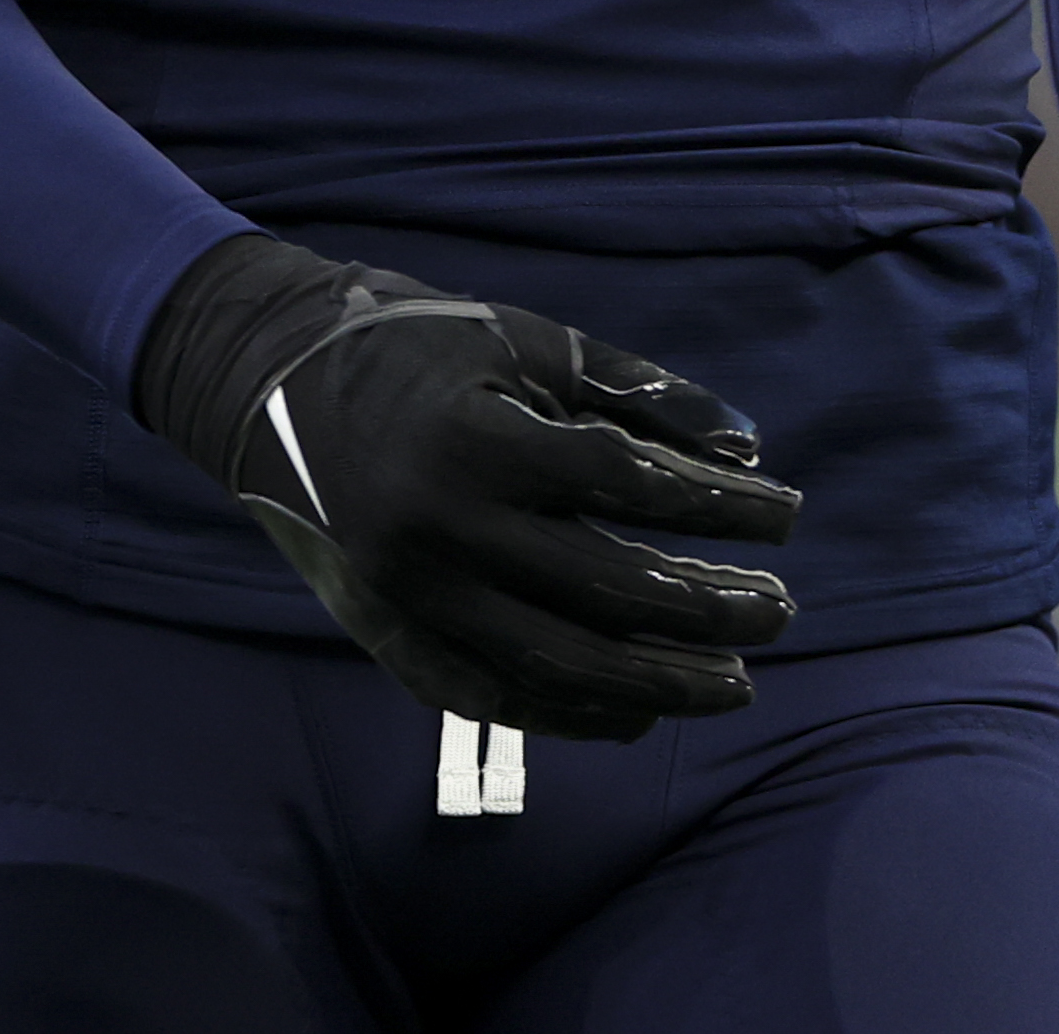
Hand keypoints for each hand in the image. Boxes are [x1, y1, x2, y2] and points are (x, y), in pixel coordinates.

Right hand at [132, 232, 800, 737]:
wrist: (268, 385)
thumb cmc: (417, 348)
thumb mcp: (529, 342)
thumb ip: (636, 393)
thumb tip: (745, 446)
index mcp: (478, 447)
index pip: (630, 489)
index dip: (720, 506)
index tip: (790, 514)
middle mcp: (441, 536)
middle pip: (603, 591)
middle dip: (706, 609)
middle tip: (780, 611)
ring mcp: (410, 597)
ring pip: (554, 663)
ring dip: (655, 682)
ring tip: (732, 682)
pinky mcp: (387, 635)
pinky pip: (489, 695)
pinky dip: (567, 713)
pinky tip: (634, 715)